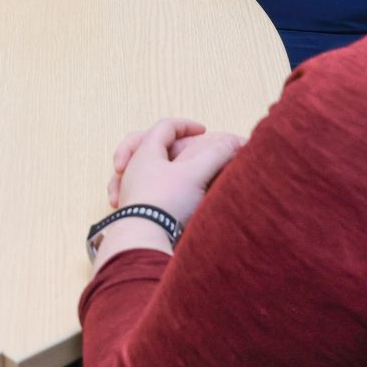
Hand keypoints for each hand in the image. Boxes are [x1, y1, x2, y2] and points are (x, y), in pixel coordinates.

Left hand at [105, 119, 243, 222]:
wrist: (145, 241)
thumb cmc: (166, 203)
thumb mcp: (196, 174)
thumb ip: (216, 154)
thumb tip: (234, 142)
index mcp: (145, 152)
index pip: (164, 127)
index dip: (186, 124)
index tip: (203, 130)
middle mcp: (134, 169)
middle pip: (148, 144)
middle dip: (169, 143)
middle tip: (185, 148)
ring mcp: (132, 190)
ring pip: (144, 170)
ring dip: (162, 166)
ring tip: (178, 172)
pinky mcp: (135, 211)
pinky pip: (144, 191)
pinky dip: (158, 188)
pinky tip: (171, 197)